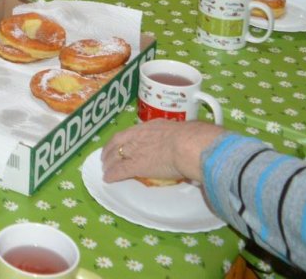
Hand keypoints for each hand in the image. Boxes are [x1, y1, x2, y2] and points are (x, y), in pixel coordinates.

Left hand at [101, 120, 226, 185]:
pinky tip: (108, 179)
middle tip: (107, 156)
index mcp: (153, 126)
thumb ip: (186, 135)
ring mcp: (136, 149)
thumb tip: (199, 137)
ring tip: (106, 168)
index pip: (133, 132)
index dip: (124, 138)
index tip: (121, 143)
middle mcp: (140, 135)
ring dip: (109, 162)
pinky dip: (112, 174)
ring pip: (116, 155)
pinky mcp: (136, 165)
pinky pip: (119, 170)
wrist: (189, 145)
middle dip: (111, 149)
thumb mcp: (187, 131)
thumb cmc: (194, 138)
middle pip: (119, 141)